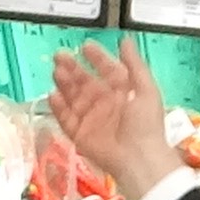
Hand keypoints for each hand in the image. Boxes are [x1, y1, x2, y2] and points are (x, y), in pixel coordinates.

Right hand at [47, 41, 181, 197]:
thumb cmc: (146, 125)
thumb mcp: (146, 89)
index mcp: (122, 92)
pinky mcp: (79, 134)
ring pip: (72, 97)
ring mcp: (91, 118)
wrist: (138, 158)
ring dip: (64, 84)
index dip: (96, 58)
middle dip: (72, 68)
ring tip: (56, 71)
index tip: (85, 47)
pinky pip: (65, 118)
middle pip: (84, 82)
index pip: (106, 70)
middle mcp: (105, 103)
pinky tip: (53, 95)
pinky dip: (58, 107)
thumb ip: (135, 64)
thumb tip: (126, 42)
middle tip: (60, 56)